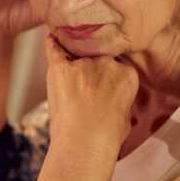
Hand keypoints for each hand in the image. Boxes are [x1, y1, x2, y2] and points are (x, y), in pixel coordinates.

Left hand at [43, 35, 138, 156]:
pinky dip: (52, 43)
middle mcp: (107, 63)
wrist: (85, 143)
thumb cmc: (106, 137)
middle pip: (98, 56)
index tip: (101, 86)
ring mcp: (83, 64)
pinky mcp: (60, 68)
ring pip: (77, 54)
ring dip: (73, 64)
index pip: (117, 64)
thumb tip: (113, 99)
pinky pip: (54, 47)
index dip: (107, 75)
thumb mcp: (125, 116)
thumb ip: (120, 98)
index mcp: (128, 74)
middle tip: (83, 89)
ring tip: (68, 81)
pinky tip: (51, 36)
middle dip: (92, 69)